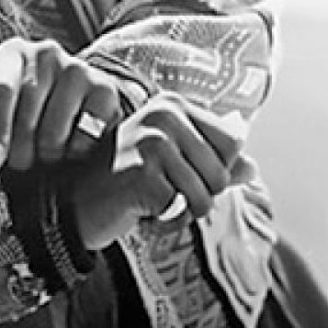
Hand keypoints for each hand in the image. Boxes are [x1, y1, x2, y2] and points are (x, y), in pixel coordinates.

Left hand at [0, 37, 121, 170]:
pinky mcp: (104, 89)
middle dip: (20, 152)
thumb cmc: (22, 105)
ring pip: (55, 133)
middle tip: (21, 161)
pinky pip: (84, 138)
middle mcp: (46, 53)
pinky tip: (70, 143)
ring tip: (45, 150)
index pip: (1, 90)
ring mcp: (78, 68)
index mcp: (12, 54)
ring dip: (47, 155)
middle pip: (27, 118)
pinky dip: (75, 153)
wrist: (73, 94)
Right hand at [70, 91, 234, 248]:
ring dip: (182, 212)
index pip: (232, 141)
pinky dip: (165, 222)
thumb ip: (213, 163)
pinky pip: (181, 212)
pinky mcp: (143, 174)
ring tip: (152, 200)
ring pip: (205, 196)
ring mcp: (152, 143)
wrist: (75, 199)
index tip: (180, 171)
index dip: (216, 168)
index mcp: (172, 105)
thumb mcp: (171, 163)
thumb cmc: (126, 180)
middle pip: (222, 173)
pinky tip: (140, 210)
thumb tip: (252, 167)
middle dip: (199, 196)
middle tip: (163, 191)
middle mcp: (164, 115)